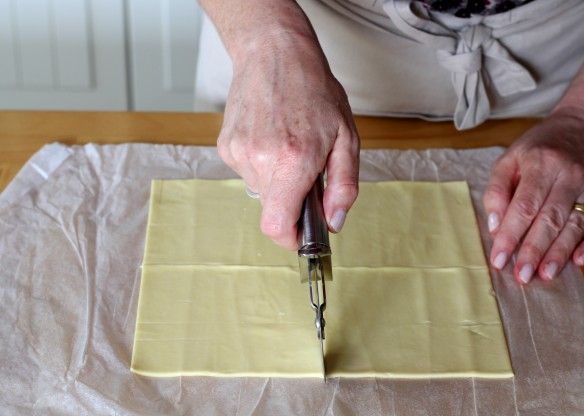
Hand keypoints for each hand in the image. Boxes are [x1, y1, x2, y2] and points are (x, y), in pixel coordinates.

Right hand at [217, 32, 359, 249]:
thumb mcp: (346, 138)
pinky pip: (248, 172)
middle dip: (293, 199)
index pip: (277, 226)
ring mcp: (239, 153)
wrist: (273, 52)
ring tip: (288, 144)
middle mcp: (260, 160)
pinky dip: (262, 165)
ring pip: (261, 191)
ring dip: (278, 179)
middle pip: (273, 209)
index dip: (292, 239)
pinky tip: (271, 137)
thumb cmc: (314, 91)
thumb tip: (334, 223)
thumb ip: (343, 187)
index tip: (304, 233)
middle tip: (307, 168)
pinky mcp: (226, 146)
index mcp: (294, 160)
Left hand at [483, 109, 583, 282]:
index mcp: (541, 164)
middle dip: (534, 250)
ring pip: (576, 225)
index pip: (524, 206)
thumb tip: (495, 225)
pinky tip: (579, 262)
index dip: (511, 235)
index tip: (499, 258)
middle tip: (521, 276)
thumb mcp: (510, 158)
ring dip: (560, 253)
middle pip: (550, 219)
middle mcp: (568, 176)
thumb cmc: (540, 146)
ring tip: (545, 275)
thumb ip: (497, 189)